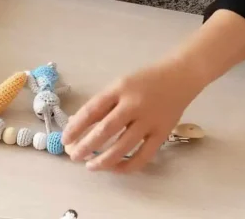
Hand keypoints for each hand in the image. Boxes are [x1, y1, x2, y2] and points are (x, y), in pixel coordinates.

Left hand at [61, 58, 200, 172]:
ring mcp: (149, 120)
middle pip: (105, 130)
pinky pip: (143, 155)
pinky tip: (115, 169)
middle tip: (74, 156)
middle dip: (86, 146)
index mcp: (119, 89)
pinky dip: (127, 166)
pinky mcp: (162, 134)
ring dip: (104, 160)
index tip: (65, 139)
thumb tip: (79, 124)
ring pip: (123, 146)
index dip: (76, 127)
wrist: (180, 76)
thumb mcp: (120, 84)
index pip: (92, 110)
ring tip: (91, 166)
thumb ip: (103, 103)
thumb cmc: (144, 80)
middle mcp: (133, 104)